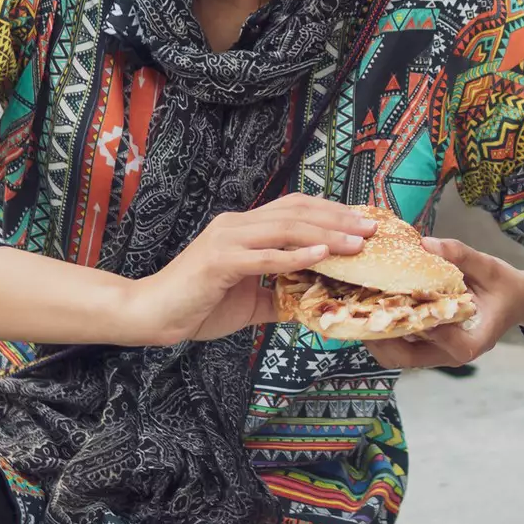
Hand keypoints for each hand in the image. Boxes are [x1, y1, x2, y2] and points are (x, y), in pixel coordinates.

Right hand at [125, 195, 377, 344]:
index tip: (361, 222)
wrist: (152, 315)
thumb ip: (278, 296)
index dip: (330, 211)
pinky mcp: (219, 262)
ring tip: (356, 242)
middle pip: (296, 212)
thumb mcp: (249, 302)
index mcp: (243, 228)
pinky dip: (295, 255)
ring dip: (325, 234)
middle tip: (371, 229)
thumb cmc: (197, 306)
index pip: (294, 208)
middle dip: (337, 219)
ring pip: (285, 228)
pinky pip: (264, 257)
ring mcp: (227, 240)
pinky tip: (321, 255)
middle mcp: (236, 225)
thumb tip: (311, 303)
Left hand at [365, 237, 523, 369]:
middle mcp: (450, 354)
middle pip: (407, 359)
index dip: (428, 329)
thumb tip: (425, 243)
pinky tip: (364, 305)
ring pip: (396, 356)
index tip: (405, 304)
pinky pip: (397, 345)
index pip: (450, 344)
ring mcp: (435, 353)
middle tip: (357, 312)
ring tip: (352, 308)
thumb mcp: (489, 266)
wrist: (511, 301)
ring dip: (373, 335)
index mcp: (473, 341)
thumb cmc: (502, 286)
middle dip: (379, 338)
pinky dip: (380, 328)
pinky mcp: (424, 347)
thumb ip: (460, 255)